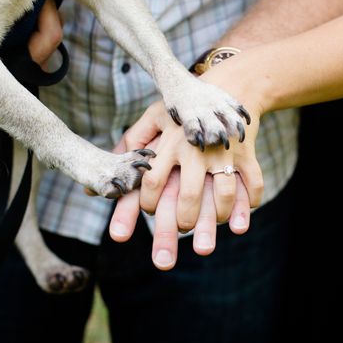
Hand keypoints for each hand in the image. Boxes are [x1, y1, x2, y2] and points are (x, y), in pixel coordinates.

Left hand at [108, 99, 262, 268]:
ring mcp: (223, 153)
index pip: (151, 179)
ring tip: (202, 246)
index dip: (144, 203)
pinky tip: (237, 226)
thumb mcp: (151, 121)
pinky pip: (251, 184)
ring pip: (221, 194)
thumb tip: (91, 185)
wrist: (224, 88)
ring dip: (213, 222)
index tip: (145, 213)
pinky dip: (246, 207)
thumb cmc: (180, 112)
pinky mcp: (246, 155)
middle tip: (166, 255)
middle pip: (187, 195)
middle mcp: (195, 149)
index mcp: (168, 142)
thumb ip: (126, 149)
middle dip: (177, 226)